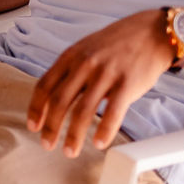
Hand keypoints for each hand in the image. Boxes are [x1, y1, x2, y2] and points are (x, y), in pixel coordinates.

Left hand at [26, 9, 172, 157]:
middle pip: (60, 101)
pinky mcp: (127, 83)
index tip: (32, 126)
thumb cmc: (116, 45)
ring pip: (83, 110)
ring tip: (69, 151)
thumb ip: (70, 71)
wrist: (151, 33)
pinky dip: (104, 131)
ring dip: (74, 135)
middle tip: (46, 145)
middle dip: (50, 127)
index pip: (45, 85)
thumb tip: (53, 101)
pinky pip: (113, 112)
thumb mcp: (86, 50)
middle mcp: (85, 64)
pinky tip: (99, 143)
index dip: (36, 109)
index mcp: (70, 56)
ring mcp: (106, 73)